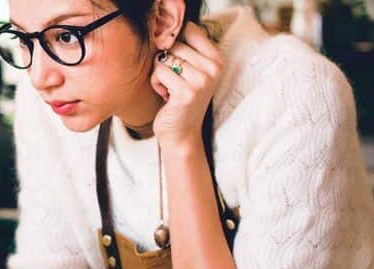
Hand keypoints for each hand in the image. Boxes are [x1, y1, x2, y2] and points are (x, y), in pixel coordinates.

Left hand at [150, 24, 222, 147]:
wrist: (182, 134)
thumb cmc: (181, 99)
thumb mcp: (191, 71)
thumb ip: (185, 49)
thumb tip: (170, 28)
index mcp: (217, 59)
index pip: (191, 30)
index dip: (174, 42)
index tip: (175, 61)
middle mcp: (213, 68)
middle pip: (174, 45)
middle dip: (165, 62)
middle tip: (174, 81)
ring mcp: (201, 80)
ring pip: (164, 59)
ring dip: (159, 75)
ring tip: (170, 90)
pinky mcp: (186, 92)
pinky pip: (159, 73)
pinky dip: (156, 84)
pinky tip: (166, 97)